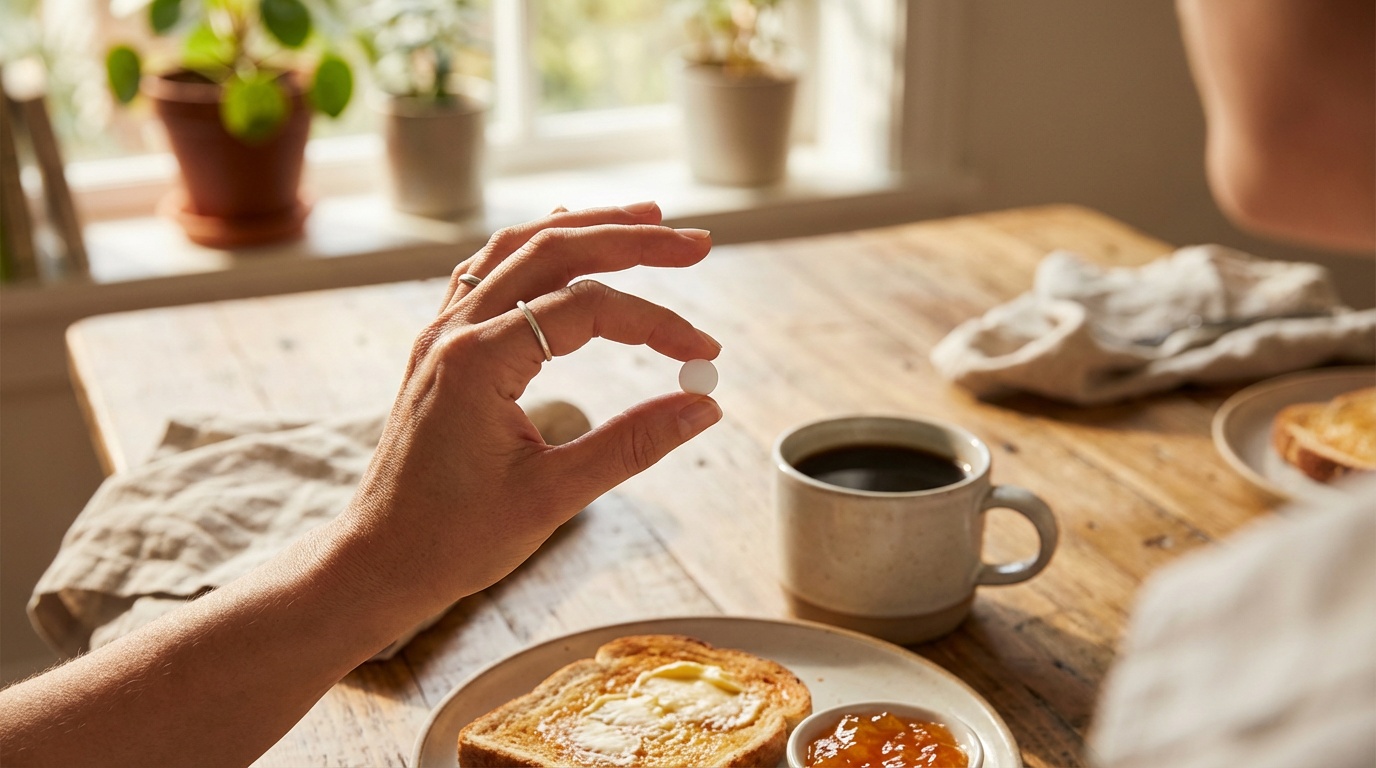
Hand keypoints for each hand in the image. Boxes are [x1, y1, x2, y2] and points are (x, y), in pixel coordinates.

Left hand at [339, 203, 721, 617]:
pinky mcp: (440, 346)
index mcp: (478, 362)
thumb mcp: (554, 496)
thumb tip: (705, 407)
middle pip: (553, 248)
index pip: (588, 310)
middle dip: (631, 238)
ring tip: (644, 218)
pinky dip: (536, 248)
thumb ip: (633, 444)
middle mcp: (454, 331)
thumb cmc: (454, 539)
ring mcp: (441, 333)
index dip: (655, 323)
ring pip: (517, 247)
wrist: (379, 562)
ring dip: (583, 226)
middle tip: (697, 245)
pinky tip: (566, 242)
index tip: (704, 356)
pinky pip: (488, 270)